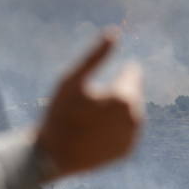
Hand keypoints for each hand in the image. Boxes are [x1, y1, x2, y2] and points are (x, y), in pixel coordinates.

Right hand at [34, 30, 143, 181]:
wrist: (52, 156)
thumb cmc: (59, 114)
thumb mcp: (72, 80)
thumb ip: (95, 55)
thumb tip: (114, 32)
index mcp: (125, 97)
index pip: (132, 72)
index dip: (114, 73)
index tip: (95, 84)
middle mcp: (135, 118)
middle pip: (130, 93)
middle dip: (114, 93)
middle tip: (86, 105)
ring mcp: (132, 137)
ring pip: (128, 113)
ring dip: (114, 110)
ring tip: (87, 119)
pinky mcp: (127, 151)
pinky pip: (124, 132)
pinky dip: (113, 128)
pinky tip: (91, 132)